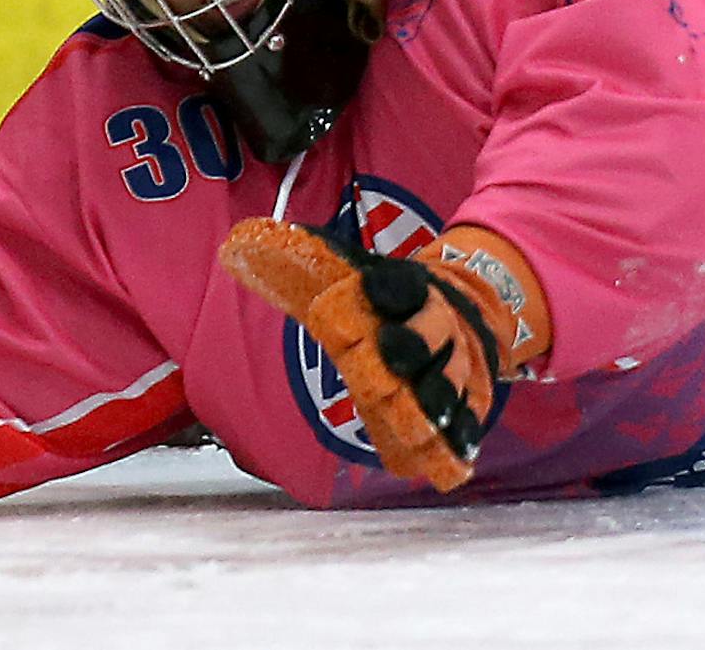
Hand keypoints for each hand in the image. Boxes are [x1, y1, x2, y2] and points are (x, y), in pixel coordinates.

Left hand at [218, 218, 527, 490]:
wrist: (466, 307)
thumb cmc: (390, 296)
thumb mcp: (356, 272)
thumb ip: (307, 262)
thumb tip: (235, 247)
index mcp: (408, 288)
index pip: (401, 284)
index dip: (388, 286)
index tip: (368, 286)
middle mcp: (437, 324)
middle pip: (431, 333)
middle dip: (413, 343)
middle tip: (388, 354)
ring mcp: (457, 363)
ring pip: (451, 380)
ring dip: (436, 399)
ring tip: (419, 421)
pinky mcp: (469, 400)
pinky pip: (468, 420)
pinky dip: (460, 438)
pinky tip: (450, 456)